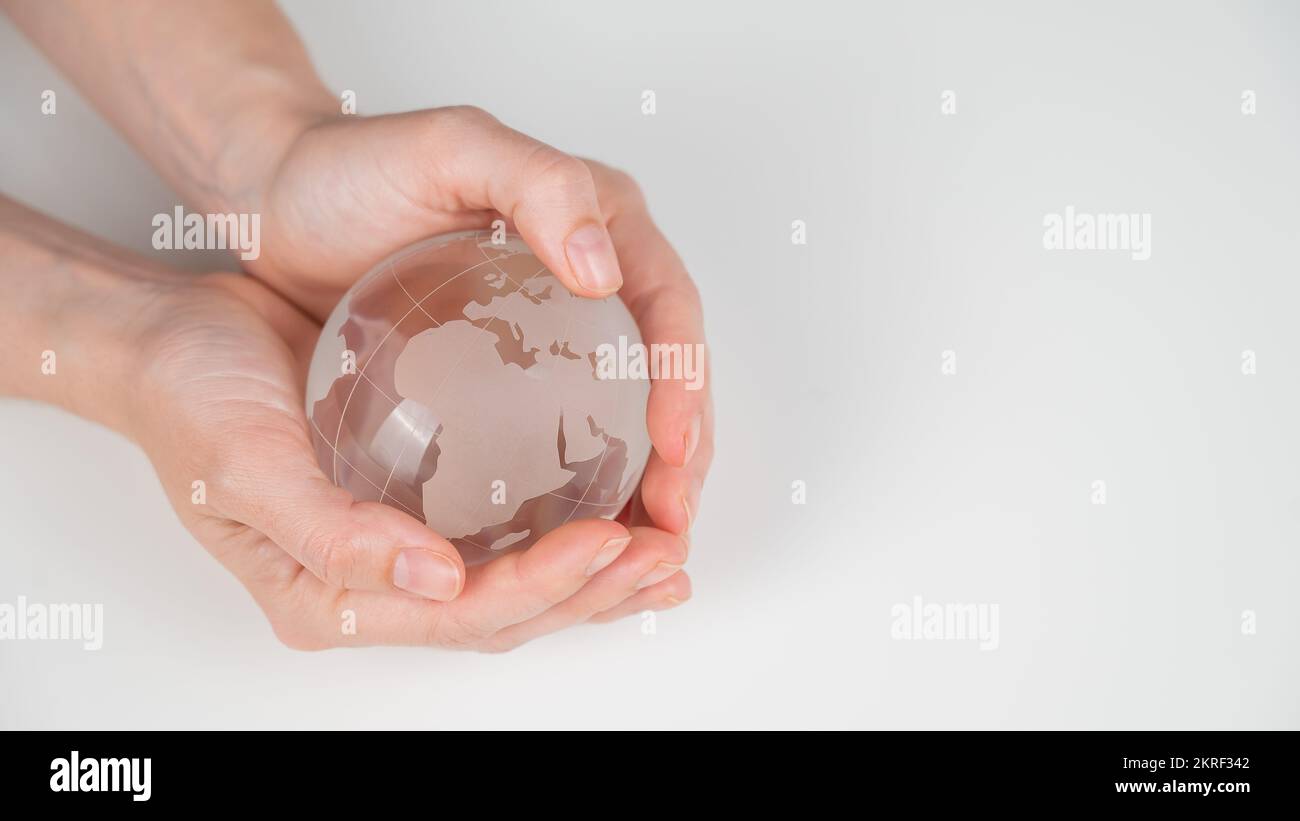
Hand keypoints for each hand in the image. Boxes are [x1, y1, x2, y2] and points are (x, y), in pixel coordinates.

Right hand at [127, 268, 691, 650]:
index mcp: (331, 600)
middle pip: (507, 613)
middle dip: (595, 590)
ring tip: (665, 548)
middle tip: (668, 556)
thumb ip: (333, 537)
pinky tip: (616, 508)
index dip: (544, 585)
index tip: (610, 539)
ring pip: (518, 581)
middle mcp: (373, 588)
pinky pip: (506, 534)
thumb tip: (434, 581)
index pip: (465, 615)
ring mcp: (397, 552)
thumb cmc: (191, 402)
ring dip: (596, 571)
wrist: (167, 344)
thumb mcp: (244, 467)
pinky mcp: (416, 504)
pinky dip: (567, 528)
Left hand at [239, 106, 713, 560]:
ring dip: (648, 481)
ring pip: (628, 413)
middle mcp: (594, 279)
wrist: (281, 201)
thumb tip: (605, 272)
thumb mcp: (452, 149)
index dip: (684, 381)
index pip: (668, 309)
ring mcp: (553, 329)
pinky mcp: (511, 370)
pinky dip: (587, 484)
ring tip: (645, 547)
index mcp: (602, 225)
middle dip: (683, 454)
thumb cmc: (354, 167)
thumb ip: (540, 186)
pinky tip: (582, 531)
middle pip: (665, 374)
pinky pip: (567, 430)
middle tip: (673, 525)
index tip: (675, 449)